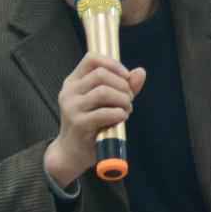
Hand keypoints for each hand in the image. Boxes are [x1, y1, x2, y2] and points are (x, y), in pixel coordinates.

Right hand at [44, 53, 145, 187]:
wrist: (72, 153)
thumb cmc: (91, 125)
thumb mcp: (105, 102)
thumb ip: (122, 86)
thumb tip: (141, 72)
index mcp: (73, 81)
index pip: (92, 58)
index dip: (114, 64)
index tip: (126, 78)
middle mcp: (69, 91)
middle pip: (101, 74)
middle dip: (122, 85)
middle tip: (129, 99)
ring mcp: (72, 108)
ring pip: (103, 92)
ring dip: (123, 100)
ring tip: (127, 109)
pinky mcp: (79, 125)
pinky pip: (105, 113)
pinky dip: (119, 114)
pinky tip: (121, 118)